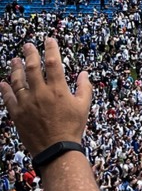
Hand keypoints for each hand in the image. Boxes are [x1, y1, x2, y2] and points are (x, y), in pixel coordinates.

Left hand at [0, 38, 91, 154]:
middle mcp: (40, 93)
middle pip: (32, 67)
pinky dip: (5, 89)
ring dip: (15, 68)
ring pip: (17, 80)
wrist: (56, 149)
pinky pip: (8, 98)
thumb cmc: (73, 128)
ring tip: (14, 60)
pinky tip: (3, 83)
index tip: (48, 40)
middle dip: (30, 54)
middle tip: (28, 46)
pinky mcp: (17, 113)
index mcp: (58, 90)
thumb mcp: (84, 107)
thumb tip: (84, 74)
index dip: (51, 49)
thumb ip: (84, 88)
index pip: (53, 63)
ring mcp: (26, 103)